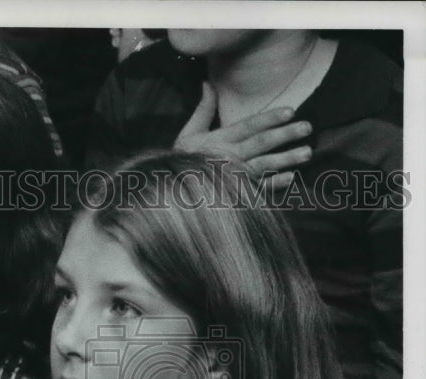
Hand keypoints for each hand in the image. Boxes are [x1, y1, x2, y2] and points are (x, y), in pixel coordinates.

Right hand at [174, 82, 311, 188]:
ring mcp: (234, 178)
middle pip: (262, 144)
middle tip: (307, 127)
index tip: (290, 111)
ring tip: (307, 152)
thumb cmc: (181, 162)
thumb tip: (208, 83)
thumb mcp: (188, 134)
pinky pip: (258, 189)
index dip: (270, 118)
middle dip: (286, 135)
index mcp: (219, 141)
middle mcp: (229, 158)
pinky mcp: (236, 194)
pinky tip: (290, 177)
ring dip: (287, 159)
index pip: (249, 126)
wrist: (172, 194)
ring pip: (265, 165)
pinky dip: (275, 184)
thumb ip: (203, 110)